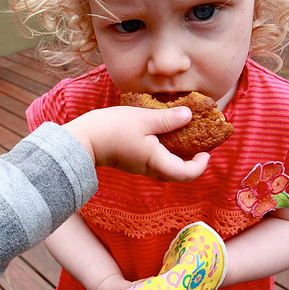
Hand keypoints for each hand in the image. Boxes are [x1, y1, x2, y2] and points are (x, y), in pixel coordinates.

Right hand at [62, 106, 208, 181]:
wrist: (82, 140)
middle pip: (176, 174)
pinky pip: (153, 161)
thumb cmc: (112, 129)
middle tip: (198, 146)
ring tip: (182, 136)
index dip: (200, 166)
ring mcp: (138, 166)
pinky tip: (161, 133)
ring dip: (177, 156)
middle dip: (191, 162)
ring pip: (164, 168)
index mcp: (155, 161)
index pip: (185, 174)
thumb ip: (168, 118)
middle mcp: (148, 168)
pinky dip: (163, 151)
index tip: (206, 152)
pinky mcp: (130, 160)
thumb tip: (188, 115)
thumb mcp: (143, 118)